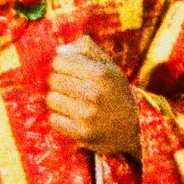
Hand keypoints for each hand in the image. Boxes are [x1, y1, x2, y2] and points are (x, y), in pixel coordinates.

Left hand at [47, 37, 143, 160]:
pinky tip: (71, 117)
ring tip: (70, 102)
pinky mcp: (81, 133)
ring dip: (58, 100)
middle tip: (70, 88)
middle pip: (53, 79)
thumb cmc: (117, 93)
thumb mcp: (110, 67)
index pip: (59, 61)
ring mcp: (87, 114)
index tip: (69, 71)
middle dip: (59, 82)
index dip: (62, 65)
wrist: (132, 130)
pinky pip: (54, 119)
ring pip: (51, 99)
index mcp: (100, 73)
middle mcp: (93, 93)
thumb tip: (61, 49)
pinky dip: (59, 118)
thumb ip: (88, 50)